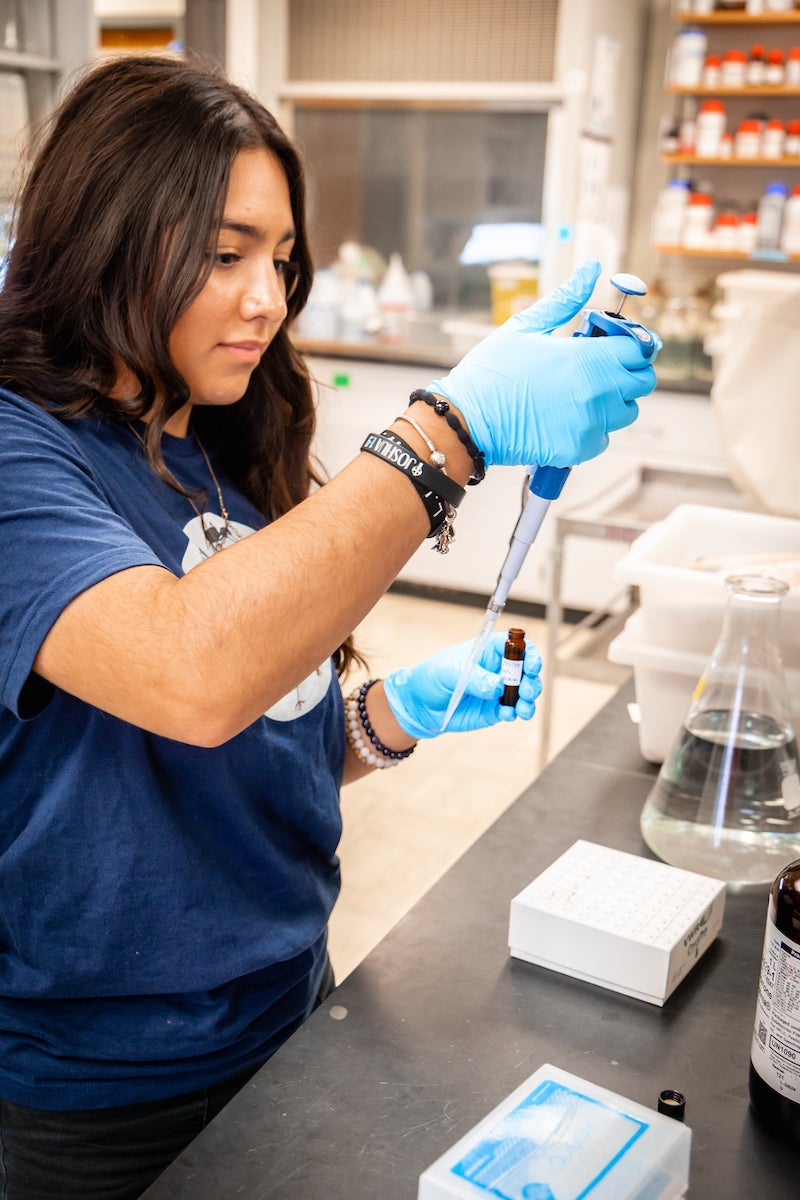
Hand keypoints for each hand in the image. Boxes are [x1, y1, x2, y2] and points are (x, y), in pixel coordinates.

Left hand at [383, 632, 541, 739]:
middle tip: (527, 692)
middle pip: (527, 671)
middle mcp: (498, 669)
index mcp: (488, 651)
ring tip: (523, 709)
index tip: (531, 666)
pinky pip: (512, 711)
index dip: (529, 653)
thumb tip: (498, 686)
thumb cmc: (433, 677)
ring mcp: (498, 690)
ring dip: (529, 700)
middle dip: (532, 681)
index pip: (517, 646)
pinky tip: (507, 715)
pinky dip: (514, 713)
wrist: (420, 705)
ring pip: (524, 693)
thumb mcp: (450, 672)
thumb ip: (475, 678)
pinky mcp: (494, 710)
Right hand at [427, 259, 656, 468]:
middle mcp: (597, 391)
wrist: (467, 420)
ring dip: (613, 401)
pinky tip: (567, 417)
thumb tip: (591, 269)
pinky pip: (605, 437)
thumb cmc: (492, 371)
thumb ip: (565, 299)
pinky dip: (593, 428)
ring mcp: (591, 423)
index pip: (639, 349)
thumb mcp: (526, 326)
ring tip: (581, 394)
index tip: (618, 344)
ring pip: (627, 411)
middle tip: (601, 368)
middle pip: (643, 382)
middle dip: (628, 372)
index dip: (633, 344)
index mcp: (587, 357)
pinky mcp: (580, 448)